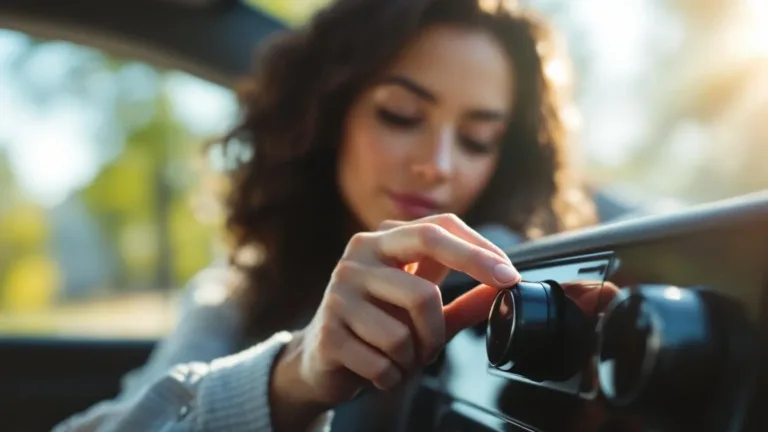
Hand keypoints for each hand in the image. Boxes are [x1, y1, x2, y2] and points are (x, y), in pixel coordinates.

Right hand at [270, 214, 519, 429]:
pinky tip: (380, 369)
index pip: (438, 228)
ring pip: (406, 328)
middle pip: (425, 266)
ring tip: (402, 356)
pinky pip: (383, 360)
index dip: (479, 249)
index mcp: (383, 240)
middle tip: (465, 321)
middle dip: (454, 299)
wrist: (321, 360)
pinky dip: (392, 375)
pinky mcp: (328, 331)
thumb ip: (463, 299)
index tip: (509, 275)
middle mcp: (359, 256)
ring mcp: (340, 291)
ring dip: (417, 355)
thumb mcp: (423, 310)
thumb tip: (504, 285)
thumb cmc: (376, 326)